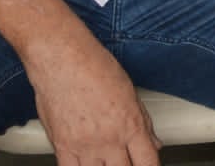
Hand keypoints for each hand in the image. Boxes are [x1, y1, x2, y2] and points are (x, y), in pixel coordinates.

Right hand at [25, 33, 161, 164]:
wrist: (62, 58)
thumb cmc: (94, 66)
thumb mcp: (129, 92)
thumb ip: (142, 123)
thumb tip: (152, 143)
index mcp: (131, 124)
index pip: (148, 163)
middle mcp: (110, 139)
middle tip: (122, 160)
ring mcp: (86, 146)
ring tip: (104, 161)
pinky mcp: (62, 147)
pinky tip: (84, 164)